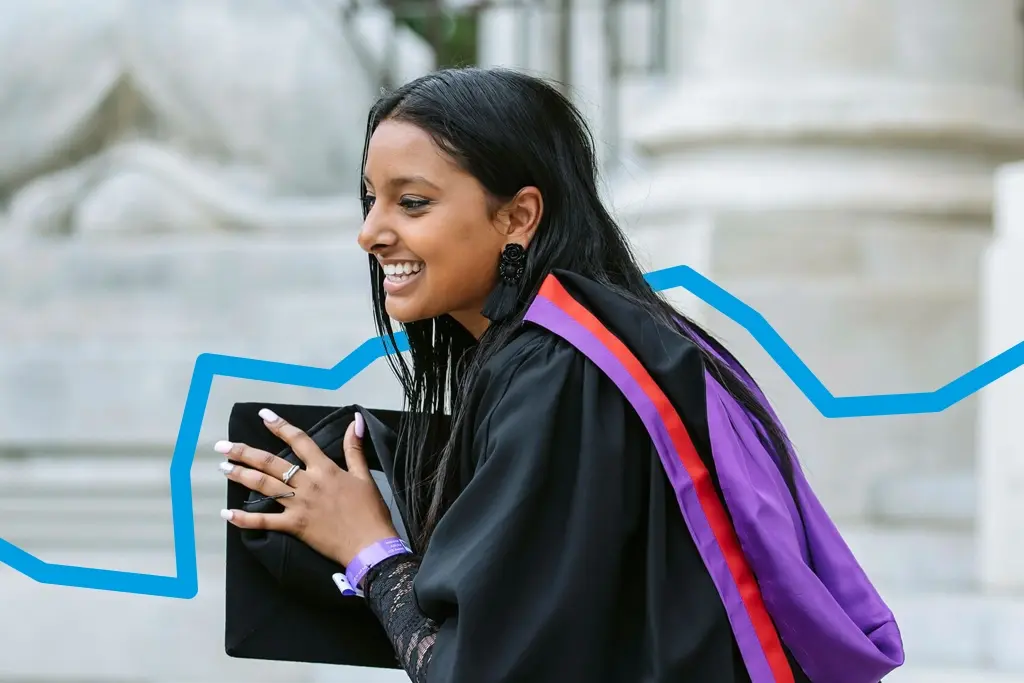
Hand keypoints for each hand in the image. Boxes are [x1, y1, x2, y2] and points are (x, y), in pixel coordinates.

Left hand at [217, 408, 398, 566]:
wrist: (370, 544)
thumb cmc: (370, 511)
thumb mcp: (365, 476)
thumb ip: (354, 448)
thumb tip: (355, 421)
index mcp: (325, 469)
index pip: (299, 441)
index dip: (281, 426)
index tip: (264, 416)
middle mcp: (308, 484)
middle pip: (271, 463)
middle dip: (245, 452)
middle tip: (223, 446)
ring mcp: (299, 505)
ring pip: (264, 486)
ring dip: (241, 475)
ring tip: (223, 468)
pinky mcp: (295, 526)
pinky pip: (264, 521)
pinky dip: (244, 519)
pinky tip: (227, 514)